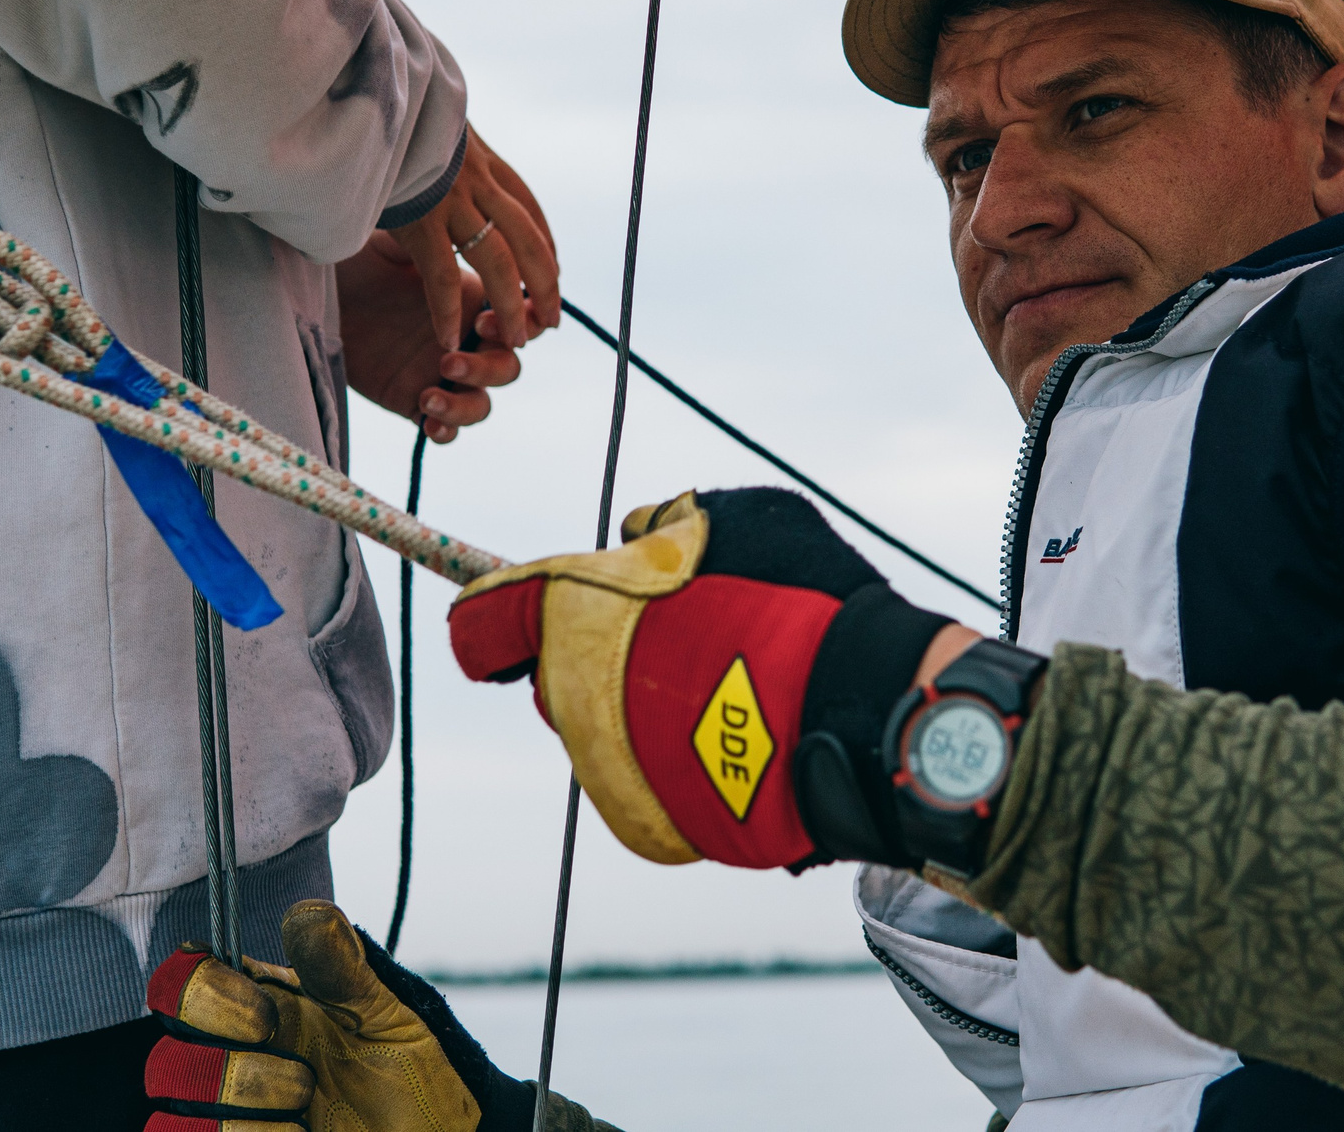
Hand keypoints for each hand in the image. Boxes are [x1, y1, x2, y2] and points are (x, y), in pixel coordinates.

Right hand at [144, 899, 535, 1131]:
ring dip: (243, 1113)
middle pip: (164, 1056)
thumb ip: (340, 969)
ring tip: (304, 1114)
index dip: (200, 992)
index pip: (180, 983)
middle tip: (304, 1078)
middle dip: (238, 1072)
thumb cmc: (404, 1079)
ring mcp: (220, 1116)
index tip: (265, 1014)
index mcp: (253, 1009)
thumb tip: (308, 912)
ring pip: (170, 1113)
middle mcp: (226, 1060)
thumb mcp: (381, 1017)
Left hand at [339, 232, 524, 443]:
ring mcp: (443, 375)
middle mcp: (466, 342)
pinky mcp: (416, 402)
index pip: (522, 319)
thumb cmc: (362, 263)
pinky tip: (427, 421)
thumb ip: (440, 250)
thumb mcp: (399, 248)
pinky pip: (448, 430)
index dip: (519, 325)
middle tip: (449, 358)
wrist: (325, 294)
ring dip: (467, 403)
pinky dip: (446, 430)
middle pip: (508, 366)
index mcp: (474, 303)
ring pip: (484, 403)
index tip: (482, 319)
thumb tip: (474, 236)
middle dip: (489, 367)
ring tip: (430, 393)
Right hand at [381, 126, 558, 354]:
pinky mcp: (419, 217)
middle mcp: (477, 180)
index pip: (531, 212)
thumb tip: (443, 176)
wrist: (366, 92)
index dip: (546, 250)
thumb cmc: (389, 117)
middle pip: (529, 241)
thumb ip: (447, 161)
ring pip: (498, 262)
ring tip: (515, 341)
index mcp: (483, 161)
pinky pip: (443, 276)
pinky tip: (447, 338)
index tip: (552, 276)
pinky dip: (448, 311)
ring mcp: (451, 199)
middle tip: (551, 321)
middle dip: (545, 286)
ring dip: (511, 306)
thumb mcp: (433, 135)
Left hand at [446, 487, 956, 869]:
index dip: (501, 610)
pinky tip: (743, 739)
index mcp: (576, 615)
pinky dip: (683, 763)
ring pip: (607, 732)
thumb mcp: (739, 518)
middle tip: (681, 637)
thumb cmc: (800, 597)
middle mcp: (574, 699)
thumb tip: (642, 532)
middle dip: (601, 655)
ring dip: (648, 708)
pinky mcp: (650, 825)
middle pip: (557, 678)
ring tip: (731, 689)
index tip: (527, 608)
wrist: (860, 713)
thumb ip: (669, 523)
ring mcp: (609, 770)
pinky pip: (649, 783)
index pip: (483, 621)